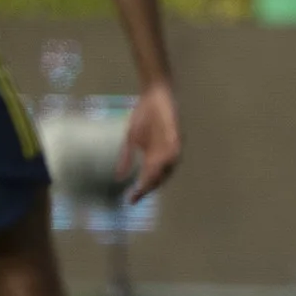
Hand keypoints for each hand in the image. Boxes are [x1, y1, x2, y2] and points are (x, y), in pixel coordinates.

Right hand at [118, 82, 180, 201]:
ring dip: (157, 177)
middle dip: (148, 187)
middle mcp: (164, 156)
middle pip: (159, 178)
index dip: (140, 190)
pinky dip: (167, 161)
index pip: (148, 178)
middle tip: (137, 195)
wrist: (154, 95)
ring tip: (145, 185)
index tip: (129, 200)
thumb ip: (126, 158)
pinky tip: (158, 166)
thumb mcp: (131, 139)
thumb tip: (118, 177)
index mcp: (153, 158)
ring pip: (167, 169)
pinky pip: (174, 152)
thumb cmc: (144, 116)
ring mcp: (171, 147)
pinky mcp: (176, 136)